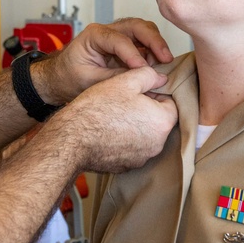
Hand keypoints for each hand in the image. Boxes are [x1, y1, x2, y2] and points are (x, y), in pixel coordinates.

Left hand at [33, 18, 172, 104]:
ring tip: (162, 63)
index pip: (119, 39)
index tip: (143, 70)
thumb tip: (142, 78)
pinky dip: (153, 52)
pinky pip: (144, 43)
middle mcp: (108, 31)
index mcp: (94, 35)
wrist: (61, 79)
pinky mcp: (126, 46)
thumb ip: (115, 78)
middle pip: (137, 26)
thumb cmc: (69, 77)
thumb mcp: (89, 81)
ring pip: (144, 31)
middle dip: (154, 40)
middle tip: (166, 58)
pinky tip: (157, 66)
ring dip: (156, 45)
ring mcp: (118, 37)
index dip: (133, 54)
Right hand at [41, 66, 176, 173]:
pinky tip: (108, 131)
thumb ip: (149, 76)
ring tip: (114, 116)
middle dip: (146, 111)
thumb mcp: (125, 81)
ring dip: (135, 126)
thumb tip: (161, 78)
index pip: (171, 104)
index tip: (139, 91)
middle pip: (158, 121)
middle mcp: (157, 144)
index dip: (155, 94)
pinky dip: (124, 140)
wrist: (72, 139)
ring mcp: (142, 158)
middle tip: (124, 101)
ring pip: (145, 136)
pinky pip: (131, 149)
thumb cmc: (98, 109)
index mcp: (162, 122)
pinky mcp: (127, 166)